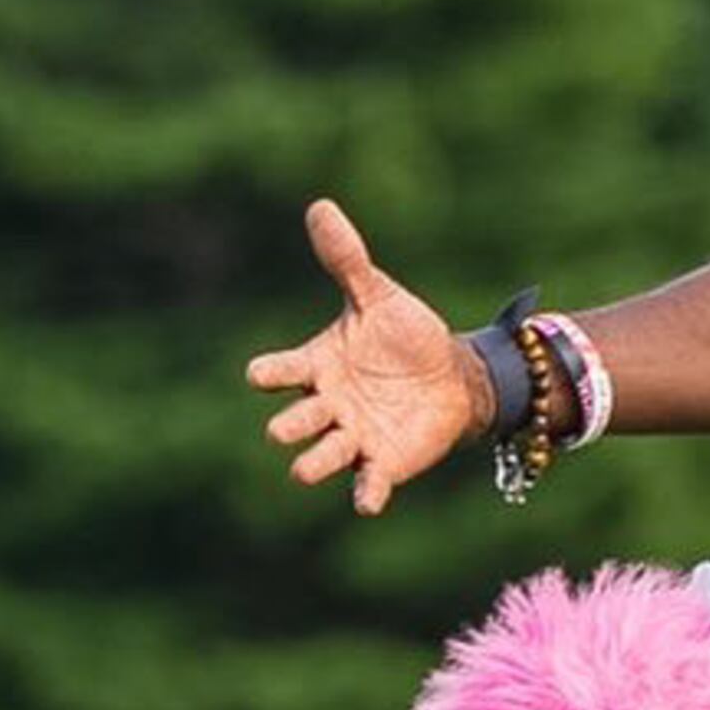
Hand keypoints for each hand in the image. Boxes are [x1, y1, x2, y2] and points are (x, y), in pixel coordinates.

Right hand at [247, 197, 484, 515]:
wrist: (450, 374)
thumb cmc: (403, 335)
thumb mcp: (377, 295)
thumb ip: (347, 260)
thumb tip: (321, 207)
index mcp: (317, 366)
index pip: (281, 371)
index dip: (269, 374)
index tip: (260, 375)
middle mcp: (328, 406)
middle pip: (296, 420)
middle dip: (289, 426)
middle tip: (286, 429)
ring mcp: (353, 437)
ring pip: (322, 456)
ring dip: (313, 462)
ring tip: (304, 469)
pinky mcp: (384, 462)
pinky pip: (368, 484)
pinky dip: (366, 494)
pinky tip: (366, 501)